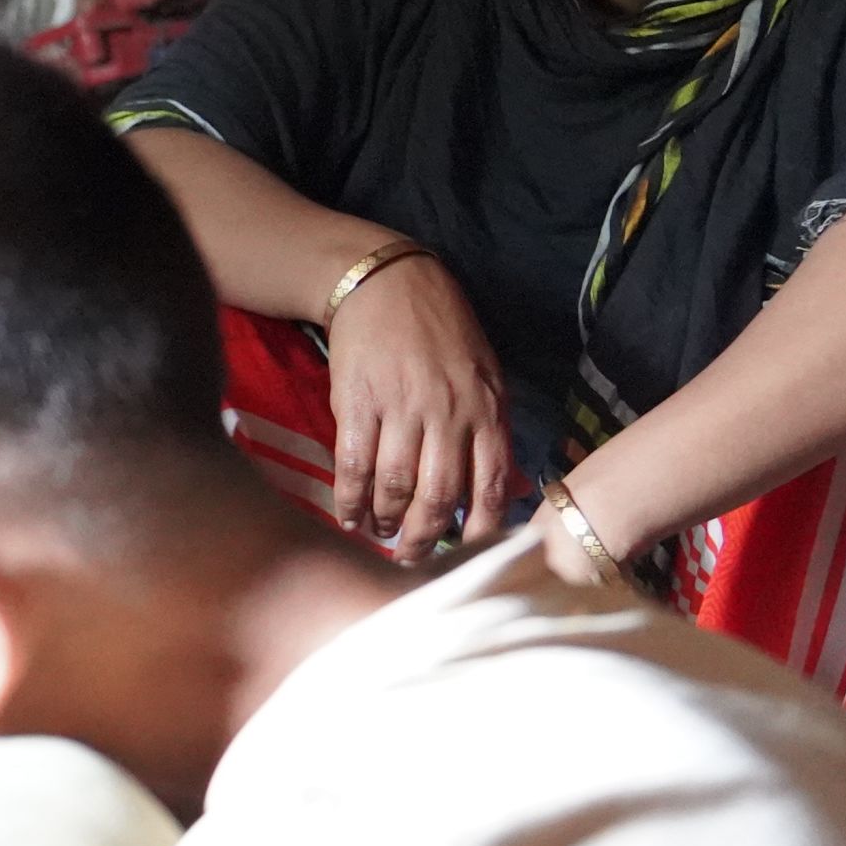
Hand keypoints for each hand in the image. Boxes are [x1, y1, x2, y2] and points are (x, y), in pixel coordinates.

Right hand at [324, 252, 516, 559]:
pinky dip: (350, 500)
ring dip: (384, 522)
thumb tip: (497, 491)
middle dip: (423, 537)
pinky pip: (355, 466)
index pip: (490, 486)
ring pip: (395, 487)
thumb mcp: (485, 376)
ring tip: (379, 535)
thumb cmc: (442, 332)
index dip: (478, 531)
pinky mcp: (359, 404)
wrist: (389, 285)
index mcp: (486, 409)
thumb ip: (491, 431)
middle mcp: (448, 413)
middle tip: (410, 560)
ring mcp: (401, 408)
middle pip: (439, 497)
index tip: (464, 556)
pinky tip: (349, 517)